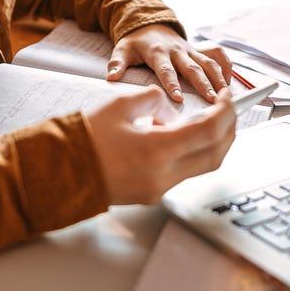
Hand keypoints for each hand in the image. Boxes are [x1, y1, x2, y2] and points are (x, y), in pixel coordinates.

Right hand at [84, 86, 236, 203]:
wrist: (60, 173)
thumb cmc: (84, 140)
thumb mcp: (119, 106)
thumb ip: (152, 100)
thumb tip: (168, 106)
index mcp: (157, 151)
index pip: (210, 131)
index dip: (225, 111)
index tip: (228, 97)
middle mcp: (163, 174)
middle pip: (216, 153)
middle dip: (229, 128)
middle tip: (229, 108)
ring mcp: (159, 188)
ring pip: (203, 165)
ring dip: (212, 141)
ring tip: (208, 119)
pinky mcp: (153, 193)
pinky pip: (184, 172)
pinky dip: (192, 151)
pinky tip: (180, 135)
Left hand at [106, 24, 231, 102]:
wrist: (149, 23)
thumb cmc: (136, 41)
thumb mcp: (122, 49)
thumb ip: (117, 63)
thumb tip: (111, 77)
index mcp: (158, 52)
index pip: (166, 70)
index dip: (172, 83)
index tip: (178, 98)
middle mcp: (177, 50)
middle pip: (193, 67)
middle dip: (203, 84)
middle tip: (212, 100)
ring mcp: (190, 50)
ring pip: (209, 62)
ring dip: (219, 78)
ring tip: (225, 96)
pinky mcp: (199, 50)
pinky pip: (217, 55)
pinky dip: (226, 66)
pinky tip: (231, 82)